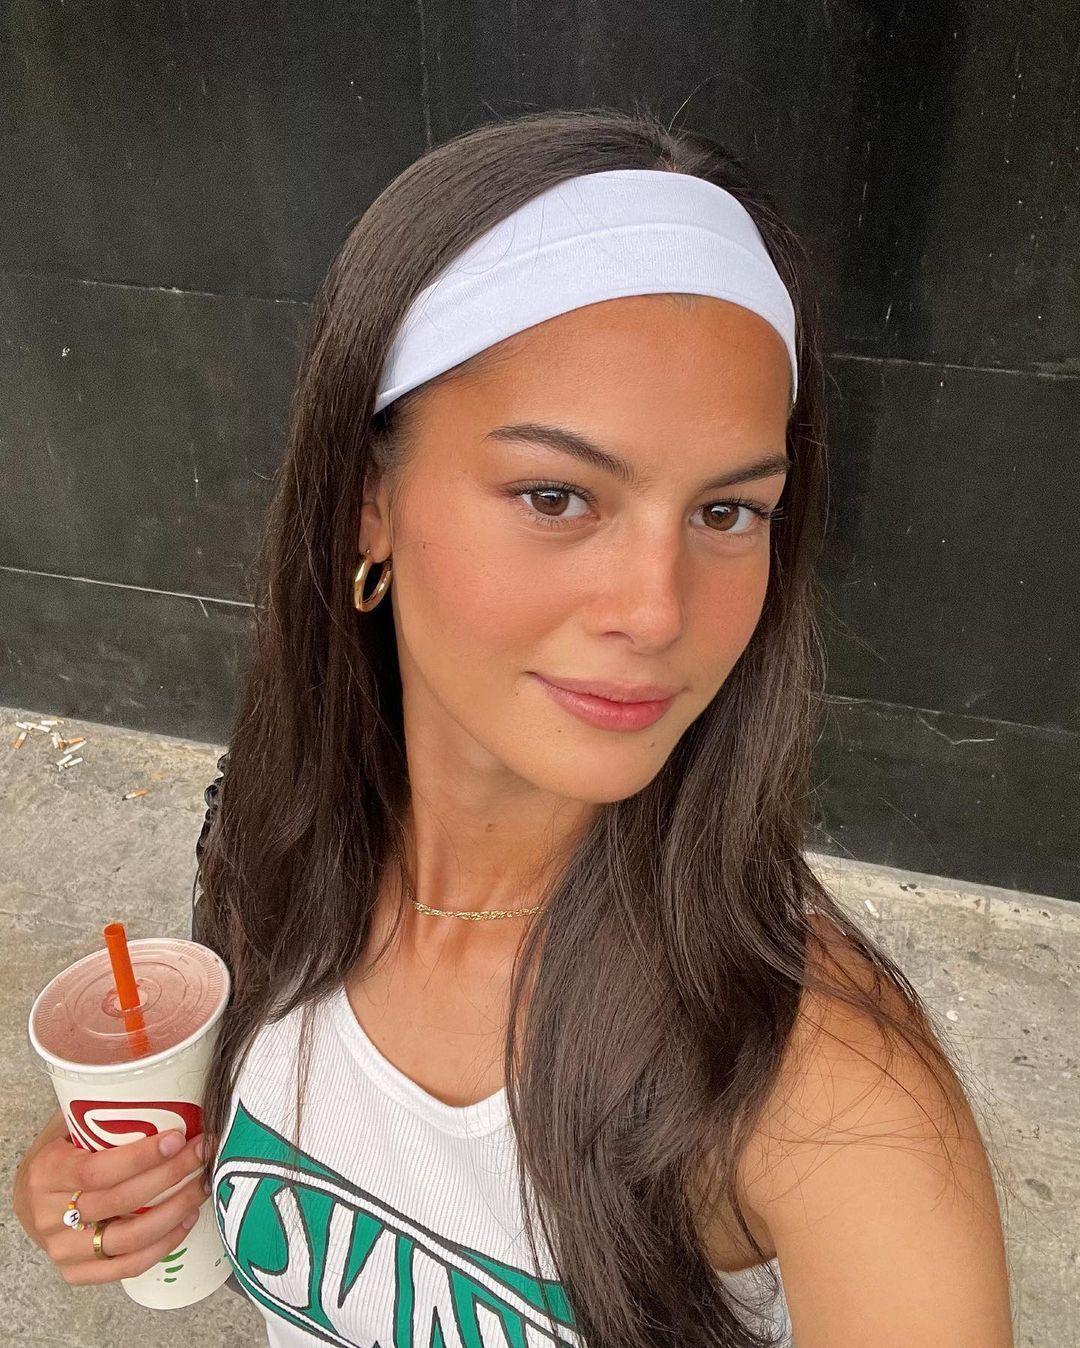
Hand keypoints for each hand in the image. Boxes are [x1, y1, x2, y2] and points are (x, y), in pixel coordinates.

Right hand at [12, 1106, 211, 1285]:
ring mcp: (63, 1249)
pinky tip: (186, 1220)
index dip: (140, 1157)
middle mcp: (51, 1216)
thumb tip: (157, 1084)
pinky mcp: (76, 1272)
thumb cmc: (58, 1154)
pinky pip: (126, 1267)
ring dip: (174, 1211)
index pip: (97, 1169)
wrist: (27, 1199)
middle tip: (202, 1152)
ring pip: (128, 1238)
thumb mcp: (65, 1128)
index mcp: (47, 1173)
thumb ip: (97, 1114)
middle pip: (120, 1201)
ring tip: (202, 1185)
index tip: (177, 1138)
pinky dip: (162, 1246)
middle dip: (170, 1176)